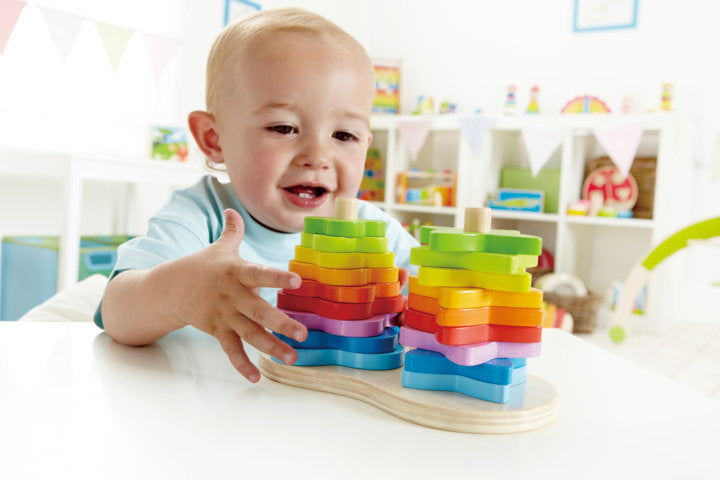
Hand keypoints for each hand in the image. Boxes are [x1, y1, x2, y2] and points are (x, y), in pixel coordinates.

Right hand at [170, 208, 307, 381]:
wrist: (168, 288)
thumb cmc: (201, 266)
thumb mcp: (218, 248)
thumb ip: (232, 231)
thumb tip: (233, 208)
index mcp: (236, 273)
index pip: (260, 274)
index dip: (278, 278)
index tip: (298, 282)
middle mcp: (232, 296)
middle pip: (259, 312)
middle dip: (282, 324)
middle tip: (304, 334)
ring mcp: (224, 316)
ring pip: (250, 334)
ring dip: (271, 347)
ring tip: (292, 358)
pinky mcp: (216, 330)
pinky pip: (230, 350)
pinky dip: (241, 364)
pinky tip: (256, 377)